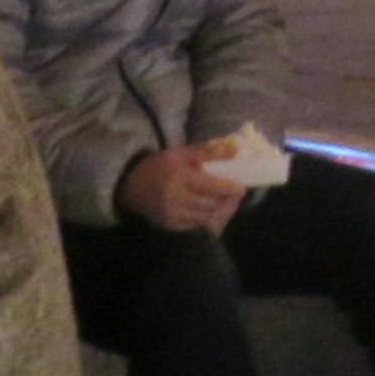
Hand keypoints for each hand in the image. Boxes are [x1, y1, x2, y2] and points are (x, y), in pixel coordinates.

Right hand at [120, 142, 247, 235]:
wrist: (132, 186)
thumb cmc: (159, 165)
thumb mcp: (181, 153)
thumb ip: (206, 152)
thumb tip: (233, 149)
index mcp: (180, 178)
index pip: (210, 185)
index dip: (228, 188)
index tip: (242, 188)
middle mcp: (176, 199)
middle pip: (210, 203)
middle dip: (227, 200)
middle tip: (237, 194)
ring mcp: (173, 215)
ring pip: (204, 217)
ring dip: (219, 210)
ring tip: (228, 202)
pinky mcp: (170, 226)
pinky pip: (195, 225)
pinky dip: (206, 218)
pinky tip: (211, 210)